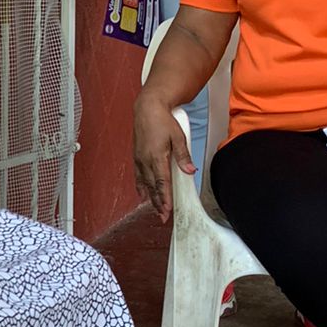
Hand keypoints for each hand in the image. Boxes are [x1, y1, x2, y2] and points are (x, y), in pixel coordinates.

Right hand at [132, 94, 194, 224]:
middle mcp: (145, 160)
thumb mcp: (178, 136)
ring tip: (155, 210)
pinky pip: (138, 177)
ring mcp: (139, 159)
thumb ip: (183, 156)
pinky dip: (141, 188)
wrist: (147, 108)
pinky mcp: (137, 157)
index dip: (164, 198)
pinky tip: (143, 195)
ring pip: (145, 184)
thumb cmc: (162, 120)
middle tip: (163, 217)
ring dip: (150, 198)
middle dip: (158, 203)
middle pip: (152, 187)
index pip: (162, 182)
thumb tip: (190, 171)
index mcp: (157, 156)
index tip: (167, 210)